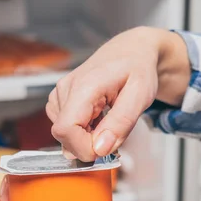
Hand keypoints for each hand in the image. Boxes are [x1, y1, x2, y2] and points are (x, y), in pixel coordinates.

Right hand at [47, 26, 189, 160]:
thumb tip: (100, 149)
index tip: (107, 148)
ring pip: (64, 134)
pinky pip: (65, 127)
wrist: (131, 52)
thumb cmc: (138, 69)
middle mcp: (66, 88)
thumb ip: (120, 123)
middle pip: (63, 135)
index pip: (66, 130)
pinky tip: (97, 119)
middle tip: (113, 133)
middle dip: (88, 145)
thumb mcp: (141, 96)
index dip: (84, 148)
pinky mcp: (59, 99)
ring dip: (86, 138)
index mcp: (85, 86)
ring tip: (107, 121)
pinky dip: (81, 132)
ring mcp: (60, 93)